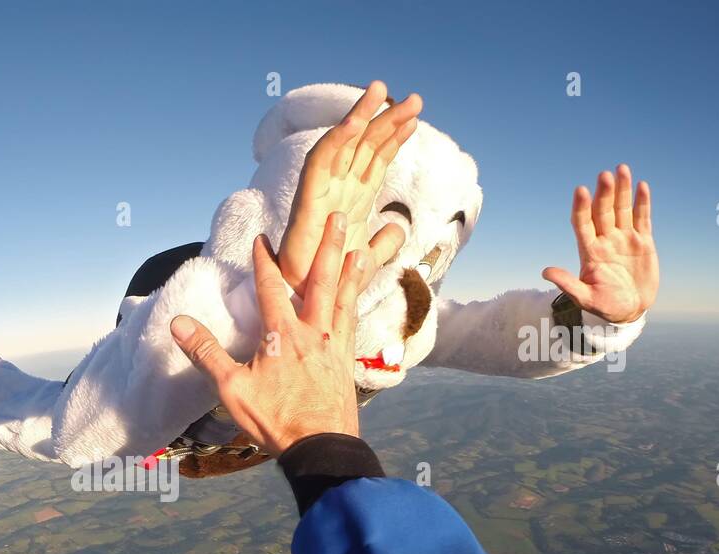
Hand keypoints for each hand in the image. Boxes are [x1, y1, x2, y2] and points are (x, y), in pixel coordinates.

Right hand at [171, 214, 367, 455]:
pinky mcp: (347, 364)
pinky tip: (358, 302)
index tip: (263, 237)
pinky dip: (357, 307)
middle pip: (321, 280)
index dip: (264, 260)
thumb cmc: (274, 419)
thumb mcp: (231, 387)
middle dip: (327, 246)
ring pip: (345, 299)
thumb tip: (178, 324)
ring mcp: (334, 347)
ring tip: (362, 248)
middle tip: (339, 215)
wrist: (320, 446)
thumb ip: (206, 353)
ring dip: (352, 271)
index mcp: (282, 334)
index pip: (270, 287)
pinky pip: (354, 325)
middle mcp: (313, 332)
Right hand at [278, 81, 420, 300]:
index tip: (415, 119)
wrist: (303, 299)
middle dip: (388, 119)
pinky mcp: (307, 197)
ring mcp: (322, 190)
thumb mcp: (366, 259)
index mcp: (352, 199)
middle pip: (365, 145)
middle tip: (415, 99)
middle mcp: (338, 188)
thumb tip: (397, 227)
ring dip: (362, 115)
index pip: (375, 160)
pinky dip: (337, 138)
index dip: (394, 138)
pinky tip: (356, 120)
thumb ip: (382, 243)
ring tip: (382, 89)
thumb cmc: (327, 279)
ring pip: (343, 143)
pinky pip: (320, 160)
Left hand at [543, 165, 657, 323]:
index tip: (580, 191)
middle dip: (603, 193)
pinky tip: (641, 186)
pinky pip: (642, 217)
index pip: (583, 224)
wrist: (630, 310)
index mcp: (590, 252)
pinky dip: (642, 202)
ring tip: (621, 169)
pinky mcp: (643, 241)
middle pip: (603, 212)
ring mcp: (624, 239)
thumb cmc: (604, 306)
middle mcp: (605, 241)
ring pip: (622, 209)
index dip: (581, 208)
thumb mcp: (584, 298)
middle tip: (604, 175)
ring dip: (622, 190)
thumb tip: (545, 272)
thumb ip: (567, 284)